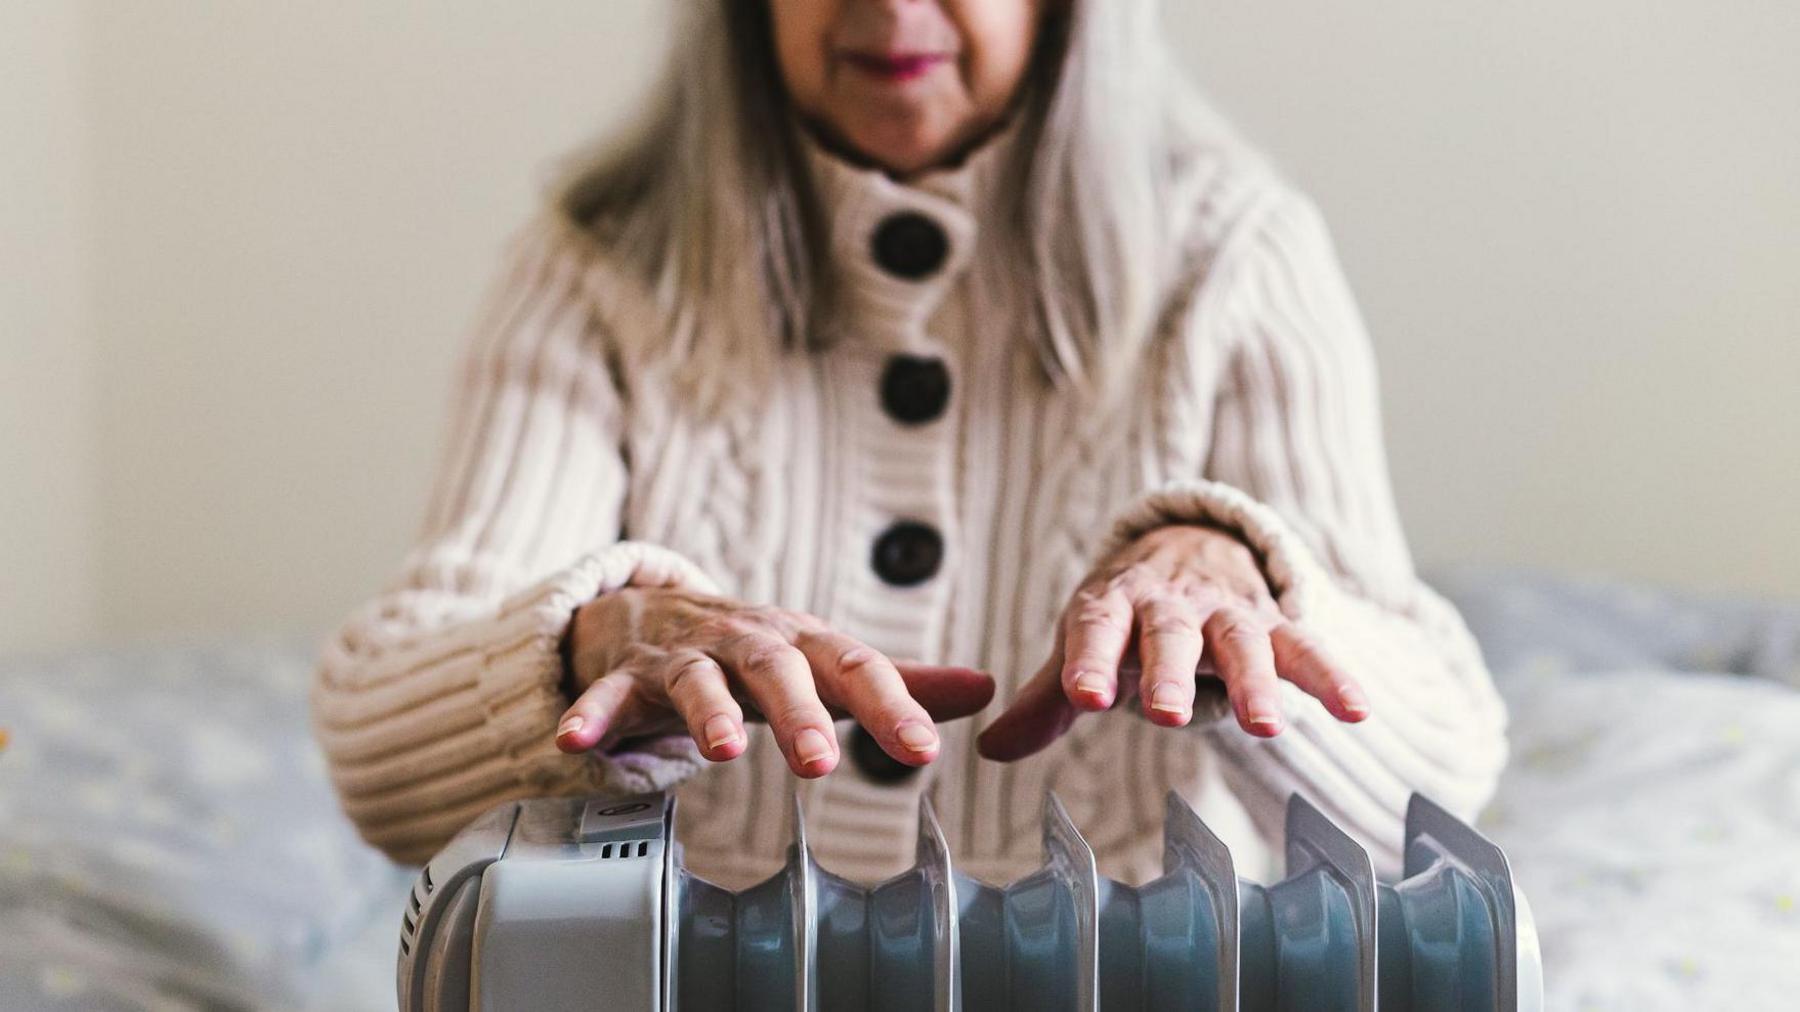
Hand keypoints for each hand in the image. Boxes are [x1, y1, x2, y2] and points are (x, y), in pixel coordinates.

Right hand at [554, 587, 994, 777]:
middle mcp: (746, 643)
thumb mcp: (824, 661)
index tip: (922, 749)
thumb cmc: (755, 650)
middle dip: (799, 712)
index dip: (891, 707)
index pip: (854, 667)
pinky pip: (607, 695)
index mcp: (803, 642)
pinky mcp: (627, 675)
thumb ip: (896, 683)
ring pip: (697, 679)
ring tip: (721, 752)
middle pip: (776, 668)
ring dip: (708, 713)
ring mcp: (684, 656)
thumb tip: (985, 689)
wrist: (654, 611)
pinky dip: (593, 715)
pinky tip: (578, 743)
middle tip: (821, 762)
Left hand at [976, 524, 1367, 761]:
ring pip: (1243, 641)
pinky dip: (1333, 676)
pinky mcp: (1274, 623)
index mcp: (1112, 605)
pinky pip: (1307, 648)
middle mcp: (1170, 604)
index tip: (1083, 697)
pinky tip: (1358, 710)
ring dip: (1256, 682)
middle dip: (1170, 673)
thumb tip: (990, 750)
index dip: (1089, 661)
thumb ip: (1044, 700)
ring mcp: (1226, 611)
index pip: (1096, 628)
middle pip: (1171, 635)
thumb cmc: (1126, 615)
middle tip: (1166, 715)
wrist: (1189, 547)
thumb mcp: (1084, 644)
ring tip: (1268, 728)